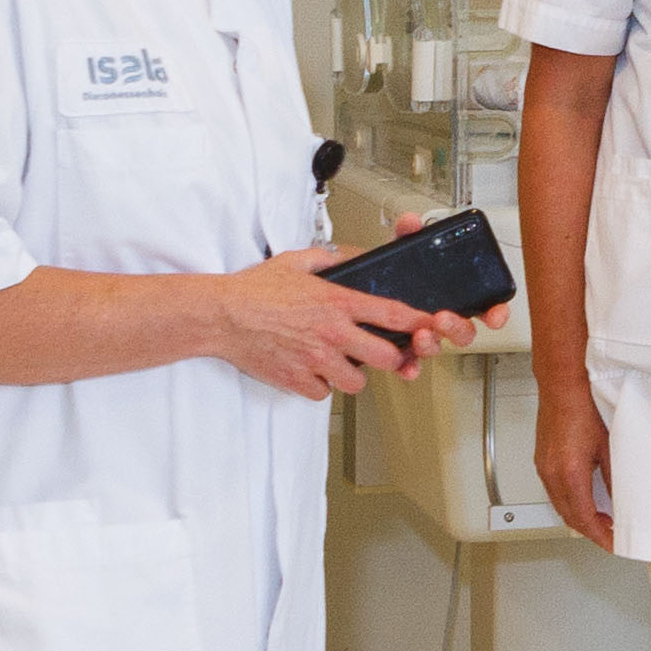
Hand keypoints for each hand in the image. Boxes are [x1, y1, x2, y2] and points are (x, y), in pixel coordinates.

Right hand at [217, 246, 455, 401]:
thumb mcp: (298, 262)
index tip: (427, 327)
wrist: (222, 316)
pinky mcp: (298, 380)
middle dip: (389, 358)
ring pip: (357, 382)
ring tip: (338, 361)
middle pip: (387, 358)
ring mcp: (316, 360)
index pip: (392, 315)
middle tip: (378, 353)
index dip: (418, 323)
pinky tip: (312, 370)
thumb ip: (331, 258)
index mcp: (337, 303)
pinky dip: (320, 385)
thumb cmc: (254, 290)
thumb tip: (351, 257)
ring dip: (351, 374)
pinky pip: (324, 393)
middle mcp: (332, 333)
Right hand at [533, 384, 618, 550]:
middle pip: (569, 516)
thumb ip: (614, 476)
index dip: (599, 535)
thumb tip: (621, 498)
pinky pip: (553, 491)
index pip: (584, 517)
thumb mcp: (609, 446)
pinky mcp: (542, 460)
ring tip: (599, 519)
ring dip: (578, 516)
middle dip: (589, 530)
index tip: (611, 543)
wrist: (562, 385)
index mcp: (569, 473)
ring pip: (559, 505)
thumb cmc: (583, 407)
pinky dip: (568, 502)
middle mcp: (552, 473)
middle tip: (609, 534)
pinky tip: (581, 498)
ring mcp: (544, 467)